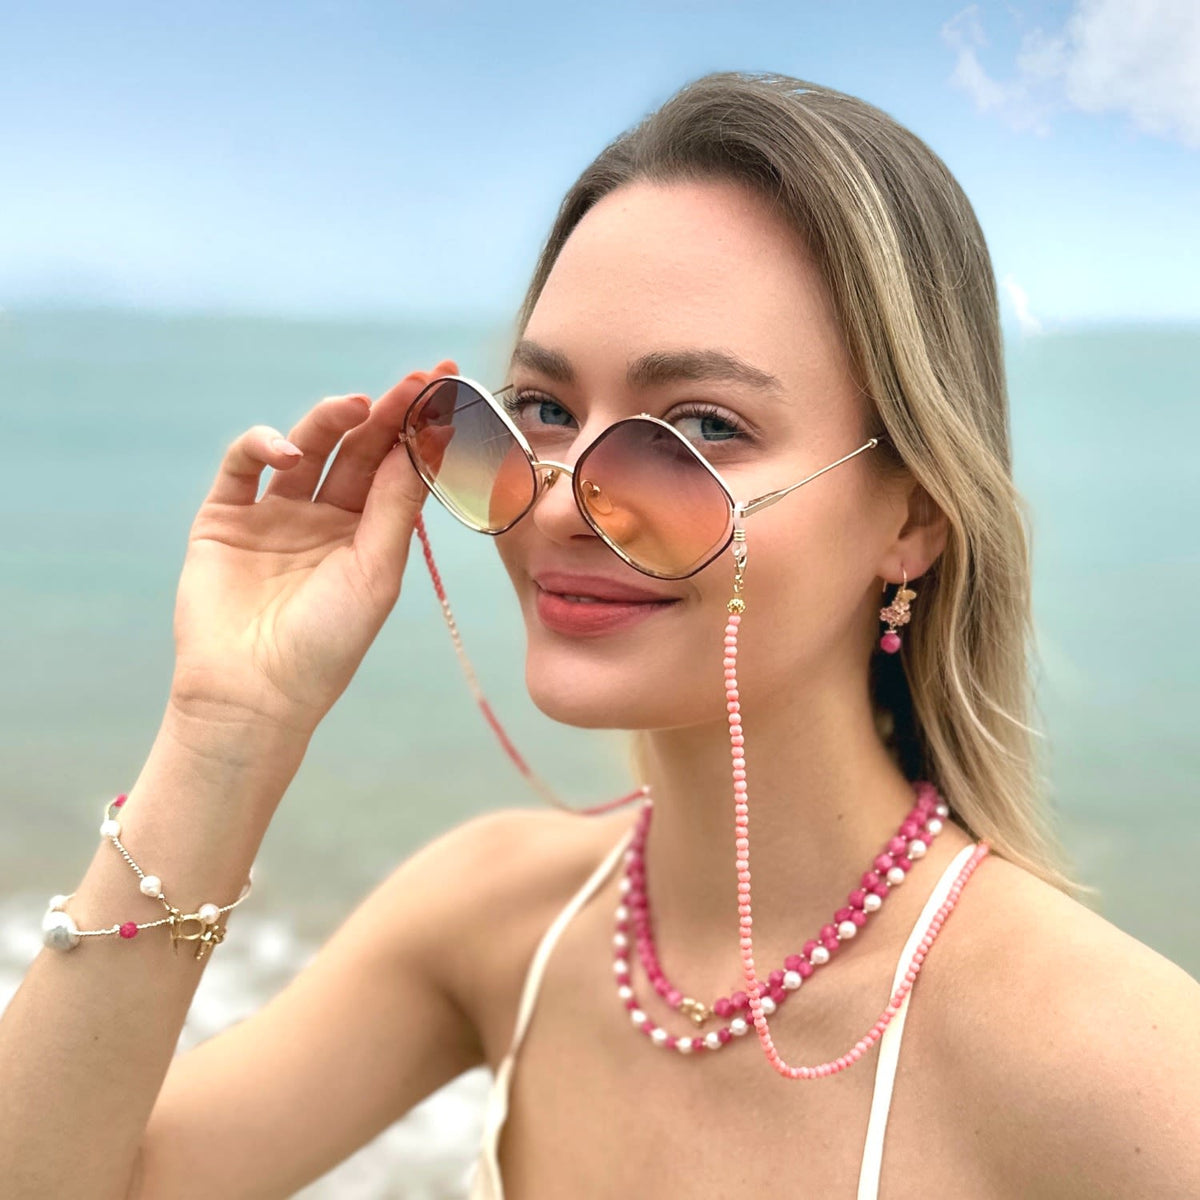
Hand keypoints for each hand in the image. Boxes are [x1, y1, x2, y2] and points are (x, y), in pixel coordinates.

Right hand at [166, 361, 457, 738]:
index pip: (395, 467)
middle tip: (416, 380)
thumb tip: (422, 443)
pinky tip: (289, 454)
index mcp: (367, 532)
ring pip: (306, 448)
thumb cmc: (328, 643)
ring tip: (357, 405)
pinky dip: (262, 447)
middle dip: (387, 413)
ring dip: (330, 420)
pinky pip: (243, 466)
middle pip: (357, 449)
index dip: (419, 428)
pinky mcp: (225, 517)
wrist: (255, 693)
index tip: (445, 387)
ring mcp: (273, 514)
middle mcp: (324, 517)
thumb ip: (393, 507)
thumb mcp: (375, 573)